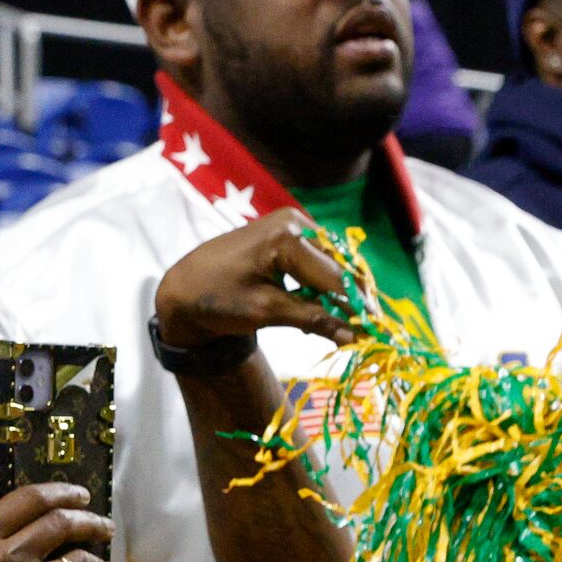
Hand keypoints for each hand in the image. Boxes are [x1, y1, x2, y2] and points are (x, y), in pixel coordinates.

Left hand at [155, 208, 353, 352]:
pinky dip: (323, 286)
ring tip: (339, 324)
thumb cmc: (217, 299)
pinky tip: (319, 307)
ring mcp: (293, 225)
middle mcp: (294, 222)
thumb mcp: (267, 312)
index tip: (376, 333)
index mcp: (286, 237)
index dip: (358, 307)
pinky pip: (319, 261)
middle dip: (351, 300)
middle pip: (339, 267)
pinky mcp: (290, 233)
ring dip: (337, 295)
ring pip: (333, 265)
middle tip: (361, 333)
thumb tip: (355, 338)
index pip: (336, 276)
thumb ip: (314, 320)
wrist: (184, 287)